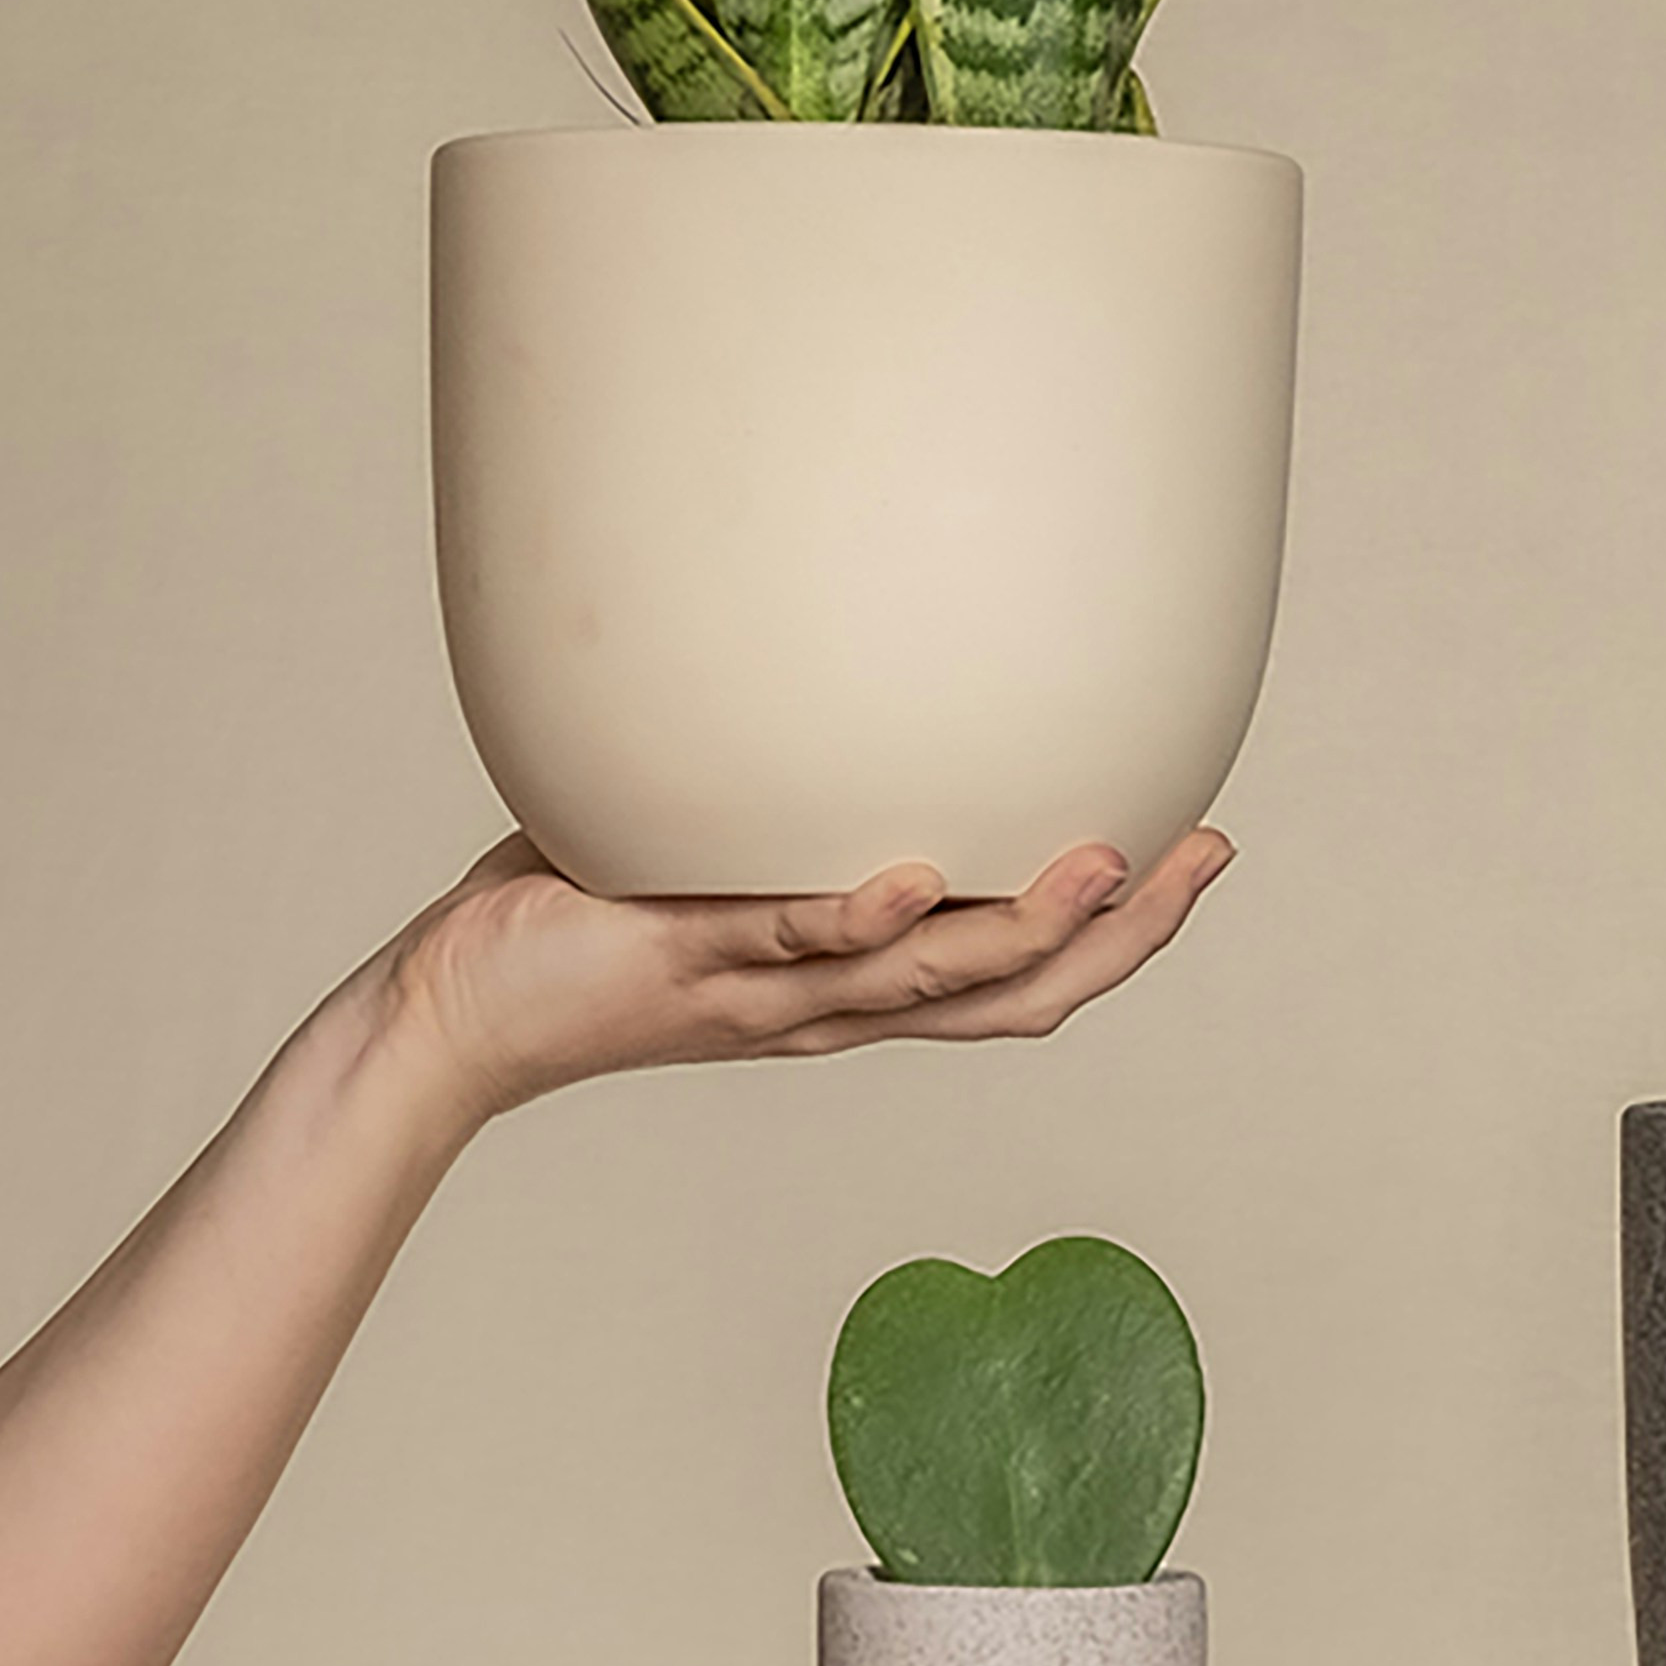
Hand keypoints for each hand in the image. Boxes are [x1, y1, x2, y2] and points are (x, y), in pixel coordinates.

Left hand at [383, 828, 1234, 1120]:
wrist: (462, 1009)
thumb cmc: (592, 913)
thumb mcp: (727, 841)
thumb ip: (798, 779)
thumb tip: (855, 656)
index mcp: (858, 987)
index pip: (1021, 977)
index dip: (1123, 933)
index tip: (1203, 852)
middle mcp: (832, 1005)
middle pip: (1012, 993)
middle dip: (1121, 935)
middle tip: (1202, 857)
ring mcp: (767, 988)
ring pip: (924, 980)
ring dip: (1024, 927)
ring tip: (1107, 861)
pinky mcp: (687, 959)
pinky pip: (786, 942)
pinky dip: (854, 919)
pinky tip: (911, 879)